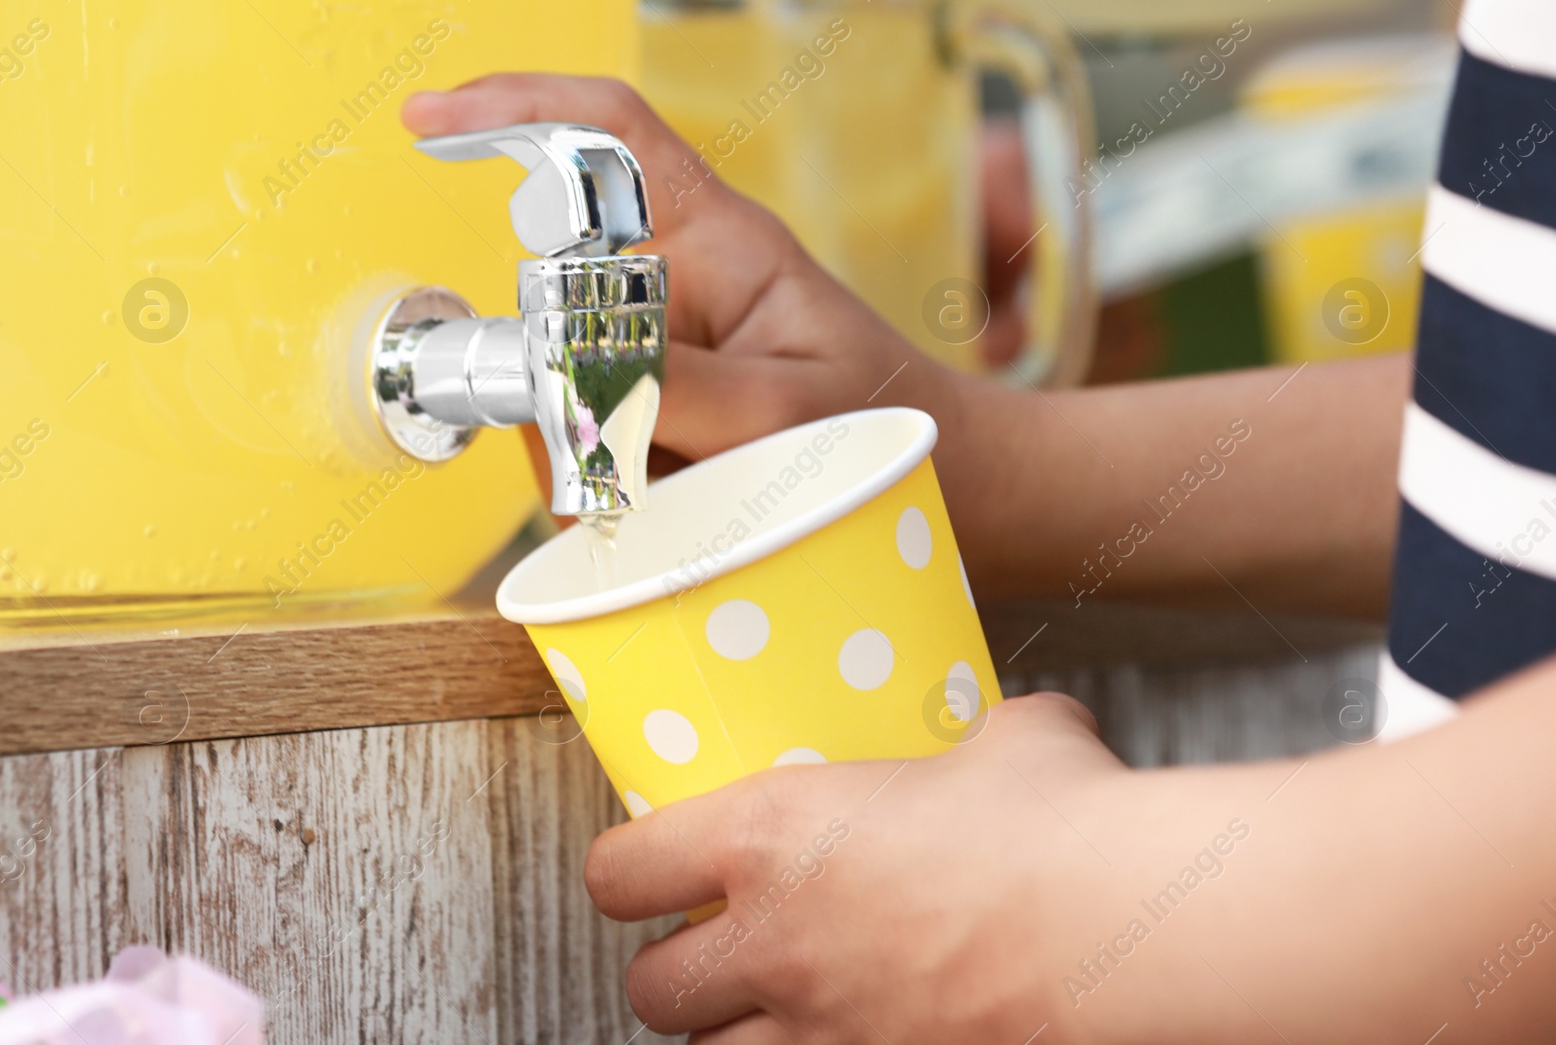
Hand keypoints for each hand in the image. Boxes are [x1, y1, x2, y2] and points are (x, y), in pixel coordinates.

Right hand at [402, 74, 967, 471]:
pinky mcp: (660, 418)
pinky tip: (675, 513)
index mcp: (717, 244)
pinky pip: (589, 445)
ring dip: (593, 458)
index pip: (608, 137)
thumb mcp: (788, 409)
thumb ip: (677, 388)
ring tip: (682, 494)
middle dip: (558, 384)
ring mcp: (663, 356)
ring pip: (561, 387)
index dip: (516, 107)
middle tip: (610, 455)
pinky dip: (611, 494)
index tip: (428, 119)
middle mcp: (677, 289)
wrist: (953, 495)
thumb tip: (564, 368)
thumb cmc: (890, 426)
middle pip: (550, 298)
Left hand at [583, 694, 1138, 1042]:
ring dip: (734, 1034)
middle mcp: (777, 946)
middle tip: (718, 948)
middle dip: (675, 971)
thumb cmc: (1064, 818)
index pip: (620, 874)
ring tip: (778, 1007)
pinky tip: (850, 1034)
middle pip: (650, 990)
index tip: (647, 869)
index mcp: (773, 839)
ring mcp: (827, 1033)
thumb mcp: (1004, 740)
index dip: (624, 874)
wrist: (1134, 924)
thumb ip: (969, 741)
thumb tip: (1000, 740)